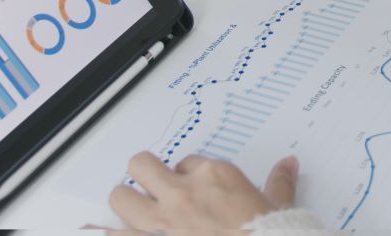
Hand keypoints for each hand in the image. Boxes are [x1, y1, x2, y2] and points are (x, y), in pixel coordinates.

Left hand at [100, 152, 297, 234]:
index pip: (187, 161)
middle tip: (151, 186)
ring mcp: (163, 222)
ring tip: (131, 209)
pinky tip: (101, 231)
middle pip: (143, 165)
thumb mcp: (279, 207)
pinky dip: (109, 233)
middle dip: (145, 175)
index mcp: (215, 177)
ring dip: (125, 202)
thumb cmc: (268, 233)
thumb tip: (289, 165)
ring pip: (121, 196)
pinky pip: (114, 235)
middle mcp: (184, 192)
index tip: (192, 186)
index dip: (187, 174)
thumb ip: (279, 184)